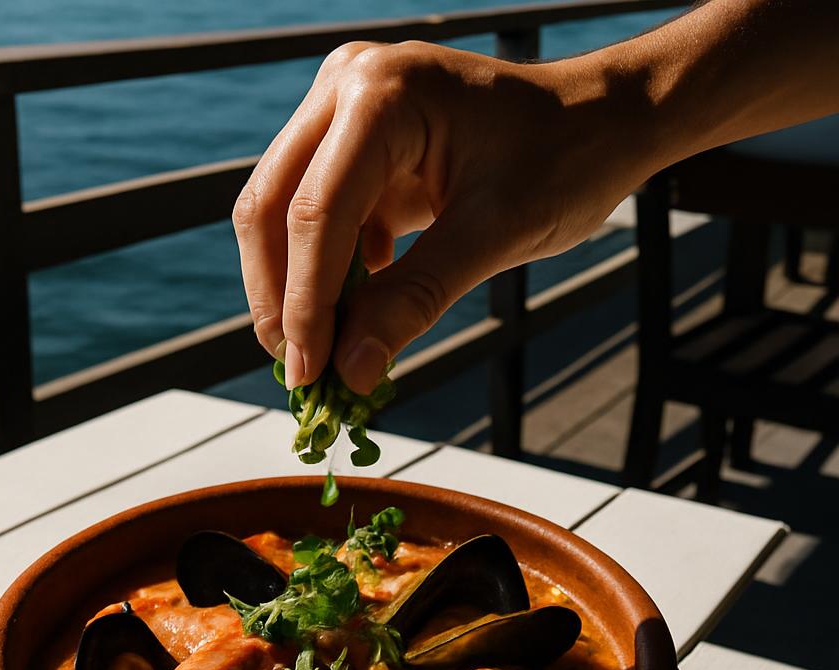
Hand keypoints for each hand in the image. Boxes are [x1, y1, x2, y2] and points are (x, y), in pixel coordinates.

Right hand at [232, 40, 656, 392]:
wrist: (602, 121)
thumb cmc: (566, 159)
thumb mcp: (495, 234)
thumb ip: (415, 299)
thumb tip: (349, 371)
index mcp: (382, 95)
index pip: (315, 212)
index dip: (306, 302)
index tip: (310, 374)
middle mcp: (347, 89)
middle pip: (272, 207)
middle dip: (280, 297)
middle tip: (301, 373)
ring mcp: (344, 113)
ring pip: (280, 214)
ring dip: (294, 289)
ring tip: (317, 356)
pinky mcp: (353, 146)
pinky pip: (316, 218)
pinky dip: (325, 274)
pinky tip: (348, 318)